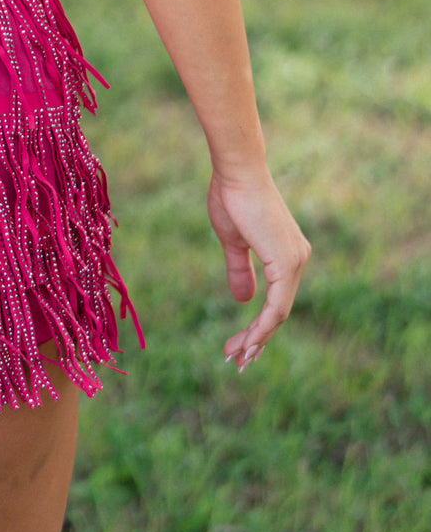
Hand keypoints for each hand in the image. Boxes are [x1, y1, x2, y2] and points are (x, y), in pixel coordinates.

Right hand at [207, 167, 310, 371]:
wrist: (237, 171)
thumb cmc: (232, 197)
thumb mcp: (233, 241)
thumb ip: (240, 270)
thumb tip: (244, 300)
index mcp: (288, 254)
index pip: (277, 301)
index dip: (258, 326)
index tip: (237, 345)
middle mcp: (298, 259)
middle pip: (280, 312)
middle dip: (257, 340)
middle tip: (235, 360)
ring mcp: (295, 261)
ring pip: (279, 314)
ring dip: (257, 339)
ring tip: (236, 357)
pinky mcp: (286, 262)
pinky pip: (277, 306)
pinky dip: (262, 328)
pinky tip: (248, 342)